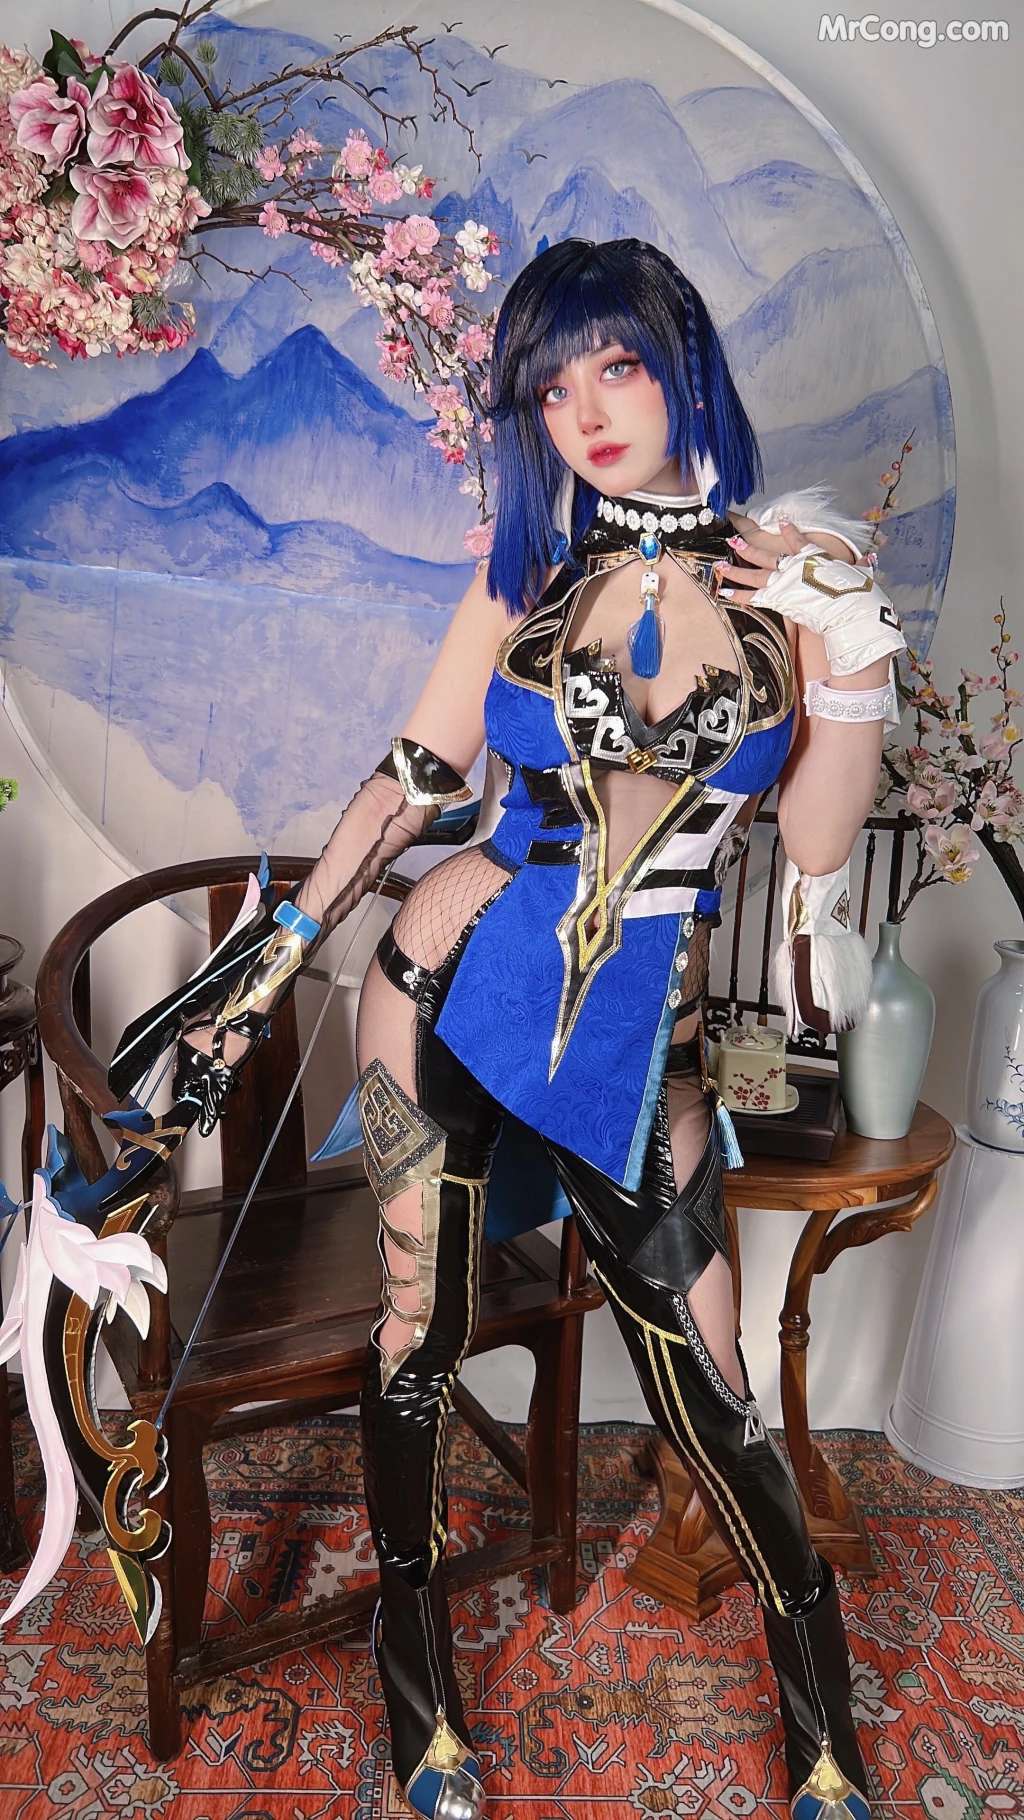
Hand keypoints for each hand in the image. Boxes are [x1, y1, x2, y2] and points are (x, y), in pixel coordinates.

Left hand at [715, 519, 873, 604]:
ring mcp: (782, 581)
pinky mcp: (777, 599)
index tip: (783, 522)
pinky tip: (722, 590)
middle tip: (733, 540)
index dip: (789, 531)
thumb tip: (870, 559)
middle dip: (748, 546)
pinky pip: (752, 597)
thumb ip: (862, 566)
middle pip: (765, 554)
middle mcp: (793, 566)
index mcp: (814, 556)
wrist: (848, 608)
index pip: (798, 539)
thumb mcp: (862, 574)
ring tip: (719, 564)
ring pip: (753, 572)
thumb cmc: (858, 592)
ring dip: (735, 568)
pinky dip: (737, 594)